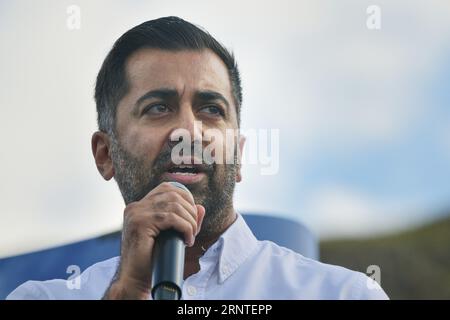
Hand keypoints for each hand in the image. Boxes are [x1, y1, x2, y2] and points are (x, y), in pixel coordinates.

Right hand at [103, 182, 204, 298]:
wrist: (135, 278)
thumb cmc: (152, 259)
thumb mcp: (170, 235)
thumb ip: (184, 220)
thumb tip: (201, 207)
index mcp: (139, 207)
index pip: (166, 188)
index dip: (185, 198)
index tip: (191, 216)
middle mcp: (136, 207)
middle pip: (172, 194)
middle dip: (190, 210)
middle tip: (193, 229)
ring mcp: (136, 214)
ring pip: (174, 206)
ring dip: (189, 221)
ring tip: (191, 236)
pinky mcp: (140, 224)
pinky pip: (171, 218)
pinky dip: (185, 228)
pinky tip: (187, 240)